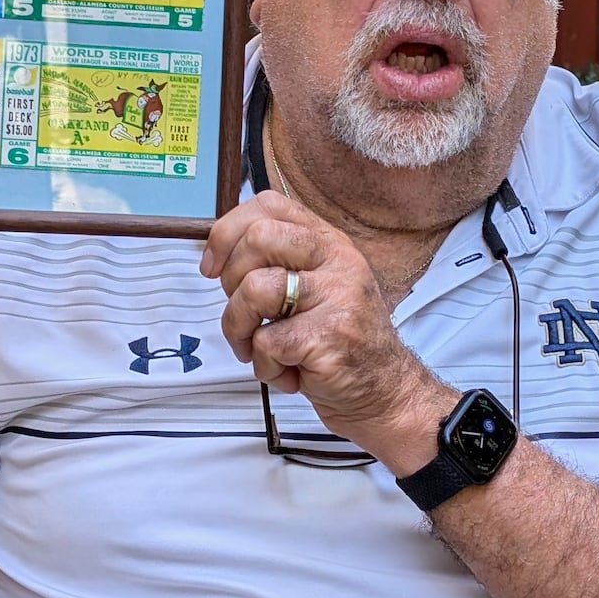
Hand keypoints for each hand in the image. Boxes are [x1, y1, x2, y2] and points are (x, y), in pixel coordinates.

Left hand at [200, 192, 453, 471]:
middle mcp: (337, 261)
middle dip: (230, 282)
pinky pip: (265, 342)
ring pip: (254, 289)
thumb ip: (280, 263)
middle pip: (258, 238)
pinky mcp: (329, 336)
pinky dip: (265, 367)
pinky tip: (289, 372)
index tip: (213, 267)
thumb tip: (218, 253)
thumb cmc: (340, 342)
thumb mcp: (318, 287)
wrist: (385, 391)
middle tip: (244, 314)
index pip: (269, 206)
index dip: (227, 232)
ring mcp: (337, 297)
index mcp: (329, 243)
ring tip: (259, 349)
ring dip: (239, 329)